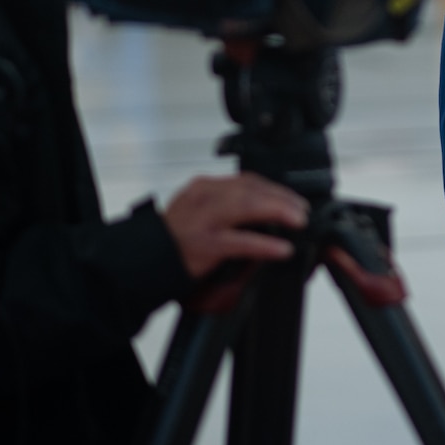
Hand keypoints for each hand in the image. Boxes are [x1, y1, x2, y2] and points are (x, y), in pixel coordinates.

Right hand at [161, 172, 309, 278]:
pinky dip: (265, 244)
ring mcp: (202, 219)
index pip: (246, 180)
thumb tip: (263, 219)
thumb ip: (224, 210)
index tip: (293, 198)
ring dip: (279, 212)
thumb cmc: (173, 243)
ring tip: (299, 221)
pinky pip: (241, 241)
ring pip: (248, 206)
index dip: (273, 188)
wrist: (141, 264)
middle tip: (303, 210)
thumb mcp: (197, 215)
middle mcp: (202, 197)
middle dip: (282, 198)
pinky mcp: (203, 244)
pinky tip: (282, 249)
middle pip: (251, 189)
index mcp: (203, 188)